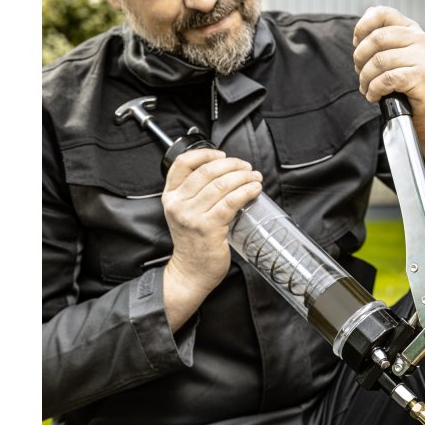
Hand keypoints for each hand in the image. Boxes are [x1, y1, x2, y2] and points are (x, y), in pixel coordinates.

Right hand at [161, 149, 263, 329]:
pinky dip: (246, 191)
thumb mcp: (183, 212)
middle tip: (246, 167)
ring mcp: (192, 216)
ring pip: (222, 185)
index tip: (222, 154)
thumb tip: (225, 171)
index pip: (183, 163)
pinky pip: (232, 201)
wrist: (191, 271)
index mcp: (170, 196)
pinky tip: (255, 189)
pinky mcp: (209, 227)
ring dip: (244, 177)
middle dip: (232, 164)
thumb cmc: (193, 242)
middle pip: (208, 171)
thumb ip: (194, 192)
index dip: (205, 153)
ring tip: (254, 177)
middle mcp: (178, 204)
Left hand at [352, 6, 424, 167]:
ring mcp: (423, 56)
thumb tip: (362, 28)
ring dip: (365, 78)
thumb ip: (376, 37)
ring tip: (366, 87)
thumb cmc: (398, 79)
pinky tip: (374, 95)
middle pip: (376, 38)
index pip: (382, 13)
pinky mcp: (422, 76)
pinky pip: (387, 79)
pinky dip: (374, 90)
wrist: (417, 107)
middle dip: (360, 58)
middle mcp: (419, 38)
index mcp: (409, 27)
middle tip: (360, 72)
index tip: (356, 43)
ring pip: (379, 61)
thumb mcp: (387, 53)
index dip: (362, 27)